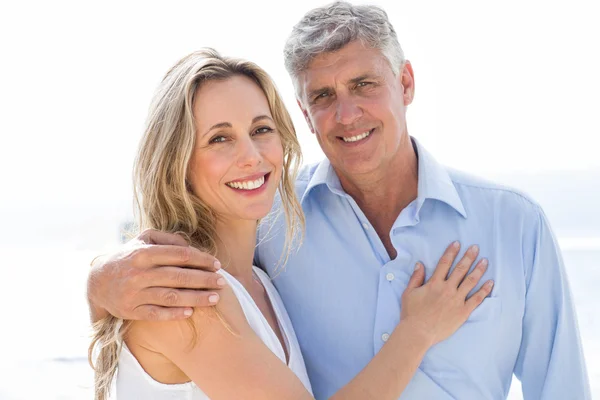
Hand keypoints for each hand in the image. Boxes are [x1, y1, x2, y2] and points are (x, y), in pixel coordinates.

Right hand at [87, 229, 225, 320]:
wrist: (97, 282)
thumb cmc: (129, 257)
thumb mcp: (143, 239)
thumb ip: (167, 239)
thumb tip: (190, 246)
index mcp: (144, 254)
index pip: (179, 255)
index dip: (201, 259)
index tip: (217, 264)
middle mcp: (139, 273)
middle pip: (178, 277)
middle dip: (204, 280)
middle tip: (222, 282)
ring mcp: (135, 293)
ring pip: (171, 297)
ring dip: (196, 298)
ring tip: (215, 298)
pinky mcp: (131, 311)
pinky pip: (156, 314)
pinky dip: (174, 314)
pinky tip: (191, 312)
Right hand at [400, 241, 493, 345]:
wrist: (418, 332)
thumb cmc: (411, 313)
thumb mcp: (409, 292)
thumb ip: (416, 277)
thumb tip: (420, 264)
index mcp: (434, 283)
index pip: (444, 263)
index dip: (451, 252)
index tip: (458, 243)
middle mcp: (447, 289)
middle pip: (460, 269)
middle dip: (469, 257)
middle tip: (476, 248)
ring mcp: (457, 300)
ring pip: (471, 281)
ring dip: (479, 270)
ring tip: (485, 261)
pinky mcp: (463, 312)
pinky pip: (477, 299)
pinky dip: (484, 290)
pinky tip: (490, 282)